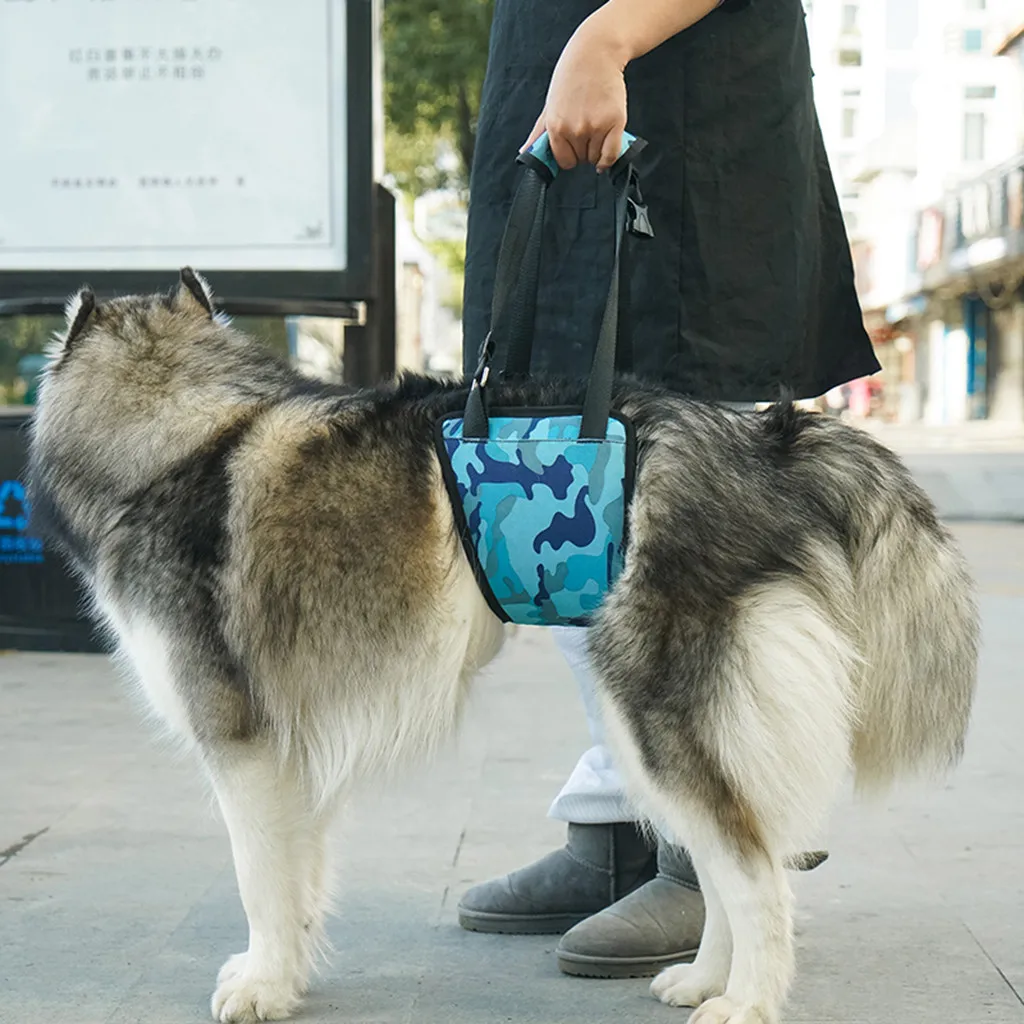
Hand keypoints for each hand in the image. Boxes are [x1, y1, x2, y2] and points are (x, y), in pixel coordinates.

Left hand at [521, 19, 629, 172]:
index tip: (574, 145)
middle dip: (584, 149)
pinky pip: (612, 155)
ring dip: (598, 149)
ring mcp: (595, 127)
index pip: (564, 161)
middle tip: (586, 126)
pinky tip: (608, 146)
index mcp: (556, 127)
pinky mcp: (615, 122)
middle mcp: (574, 130)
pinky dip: (610, 157)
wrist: (595, 53)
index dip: (570, 155)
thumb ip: (538, 133)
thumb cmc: (571, 76)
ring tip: (597, 125)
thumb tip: (524, 153)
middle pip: (582, 160)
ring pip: (597, 158)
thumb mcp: (549, 105)